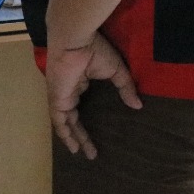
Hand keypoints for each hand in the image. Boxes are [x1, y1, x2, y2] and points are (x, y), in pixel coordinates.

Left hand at [46, 31, 141, 159]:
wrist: (75, 40)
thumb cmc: (94, 50)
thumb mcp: (116, 70)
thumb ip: (125, 88)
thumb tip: (138, 105)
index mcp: (78, 82)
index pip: (79, 104)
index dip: (85, 118)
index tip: (95, 131)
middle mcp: (67, 90)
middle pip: (71, 118)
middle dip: (79, 134)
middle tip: (91, 151)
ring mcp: (60, 95)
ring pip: (64, 122)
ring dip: (72, 138)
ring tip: (81, 153)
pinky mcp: (56, 98)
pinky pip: (58, 120)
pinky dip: (64, 133)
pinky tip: (72, 146)